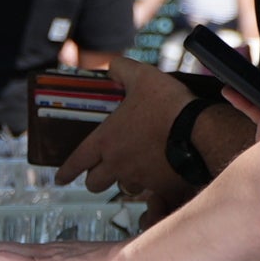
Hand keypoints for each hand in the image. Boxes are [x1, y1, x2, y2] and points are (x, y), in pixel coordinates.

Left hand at [56, 59, 254, 219]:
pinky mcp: (161, 188)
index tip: (60, 179)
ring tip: (134, 170)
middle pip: (94, 183)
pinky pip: (150, 193)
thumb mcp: (142, 76)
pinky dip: (151, 187)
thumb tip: (112, 67)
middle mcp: (118, 164)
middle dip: (95, 179)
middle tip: (100, 172)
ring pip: (123, 189)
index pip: (77, 161)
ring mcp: (139, 178)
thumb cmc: (168, 104)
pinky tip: (160, 176)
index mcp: (106, 141)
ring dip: (124, 181)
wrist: (200, 131)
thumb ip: (122, 70)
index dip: (66, 171)